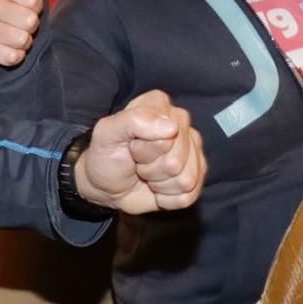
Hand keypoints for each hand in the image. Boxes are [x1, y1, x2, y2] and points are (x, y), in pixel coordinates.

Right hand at [0, 0, 44, 66]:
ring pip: (19, 39)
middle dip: (33, 24)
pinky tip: (9, 50)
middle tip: (25, 23)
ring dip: (26, 41)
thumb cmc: (19, 6)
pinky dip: (16, 56)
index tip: (32, 4)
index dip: (38, 4)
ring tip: (19, 36)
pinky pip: (10, 56)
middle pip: (27, 19)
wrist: (2, 37)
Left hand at [78, 90, 204, 213]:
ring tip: (146, 173)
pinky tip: (157, 186)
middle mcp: (181, 123)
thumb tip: (171, 127)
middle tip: (137, 162)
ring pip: (185, 180)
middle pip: (176, 161)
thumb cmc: (106, 155)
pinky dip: (167, 198)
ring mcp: (192, 149)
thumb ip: (134, 121)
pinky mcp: (197, 174)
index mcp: (159, 105)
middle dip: (150, 168)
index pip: (167, 134)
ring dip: (159, 184)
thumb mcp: (107, 134)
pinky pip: (188, 196)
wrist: (106, 185)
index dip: (144, 149)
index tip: (130, 147)